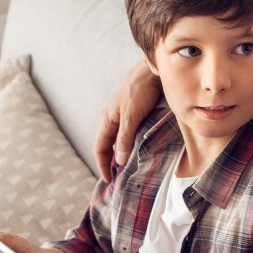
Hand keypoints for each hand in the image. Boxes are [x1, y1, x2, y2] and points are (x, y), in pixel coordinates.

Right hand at [94, 60, 161, 181]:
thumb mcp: (131, 116)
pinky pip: (131, 136)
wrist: (153, 71)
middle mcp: (113, 120)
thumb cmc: (139, 90)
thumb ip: (124, 138)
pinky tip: (142, 153)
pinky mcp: (137, 115)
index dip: (102, 165)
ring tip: (131, 171)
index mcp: (107, 120)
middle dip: (111, 164)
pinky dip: (133, 147)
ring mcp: (125, 118)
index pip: (99, 148)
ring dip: (123, 156)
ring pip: (120, 142)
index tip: (110, 181)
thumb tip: (118, 161)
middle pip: (108, 147)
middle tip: (120, 180)